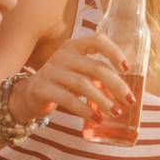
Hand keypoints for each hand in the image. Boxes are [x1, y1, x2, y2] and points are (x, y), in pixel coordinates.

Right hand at [7, 33, 131, 123]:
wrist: (29, 95)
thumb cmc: (63, 84)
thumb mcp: (80, 73)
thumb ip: (99, 76)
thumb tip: (129, 92)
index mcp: (74, 46)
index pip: (97, 40)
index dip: (114, 52)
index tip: (127, 68)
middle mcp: (62, 55)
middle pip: (95, 67)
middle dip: (116, 85)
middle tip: (129, 101)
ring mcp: (50, 71)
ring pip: (83, 84)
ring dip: (103, 100)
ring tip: (116, 112)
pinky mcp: (42, 88)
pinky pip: (68, 99)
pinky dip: (85, 110)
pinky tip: (96, 118)